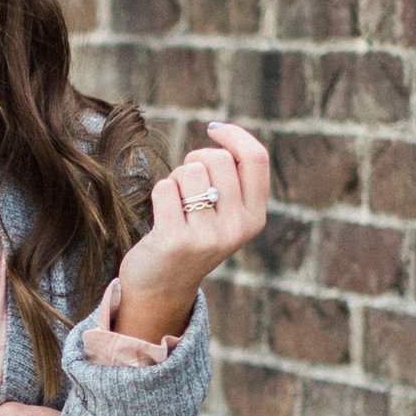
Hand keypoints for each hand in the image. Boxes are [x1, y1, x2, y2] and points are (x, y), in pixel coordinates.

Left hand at [112, 119, 271, 341]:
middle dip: (195, 160)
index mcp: (254, 218)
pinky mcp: (175, 241)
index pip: (256, 159)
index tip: (214, 129)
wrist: (162, 287)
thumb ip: (232, 180)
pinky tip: (162, 216)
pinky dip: (159, 194)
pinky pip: (165, 188)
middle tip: (186, 183)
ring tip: (175, 203)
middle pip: (218, 159)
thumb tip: (222, 133)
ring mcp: (207, 237)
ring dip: (176, 179)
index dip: (234, 135)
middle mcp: (236, 229)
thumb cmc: (192, 235)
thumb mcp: (224, 213)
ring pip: (190, 172)